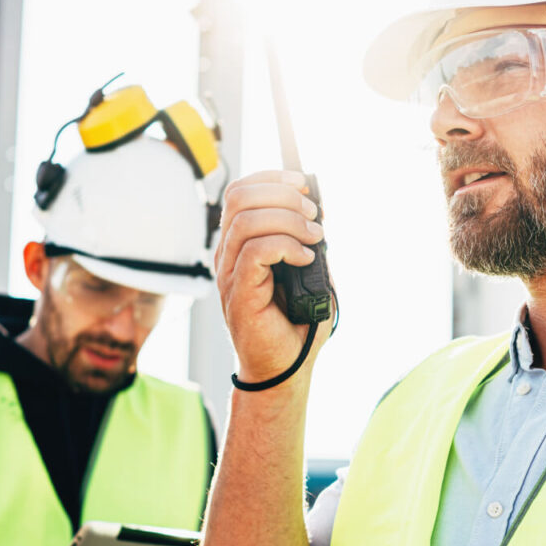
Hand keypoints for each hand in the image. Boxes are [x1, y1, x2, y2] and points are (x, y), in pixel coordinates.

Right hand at [215, 170, 332, 384]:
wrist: (287, 367)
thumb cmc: (298, 321)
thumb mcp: (310, 269)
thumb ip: (307, 239)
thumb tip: (317, 208)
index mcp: (240, 243)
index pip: (241, 191)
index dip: (271, 178)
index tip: (304, 184)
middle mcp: (228, 254)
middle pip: (239, 197)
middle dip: (282, 195)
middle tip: (314, 215)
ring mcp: (230, 274)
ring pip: (247, 220)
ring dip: (289, 221)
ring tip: (314, 238)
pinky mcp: (239, 293)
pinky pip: (255, 251)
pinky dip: (286, 246)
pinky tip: (305, 259)